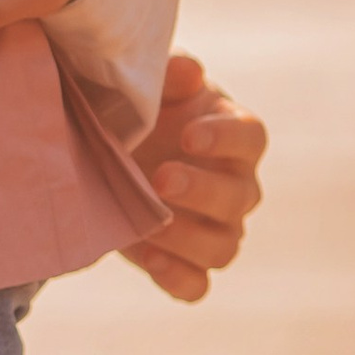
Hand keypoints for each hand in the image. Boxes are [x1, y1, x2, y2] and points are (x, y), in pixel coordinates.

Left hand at [118, 54, 265, 301]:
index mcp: (232, 134)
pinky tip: (149, 258)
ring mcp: (213, 227)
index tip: (188, 136)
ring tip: (147, 224)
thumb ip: (168, 75)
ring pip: (223, 247)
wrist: (102, 145)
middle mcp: (234, 184)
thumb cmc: (138, 105)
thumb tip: (186, 70)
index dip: (225, 139)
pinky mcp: (184, 260)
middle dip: (202, 191)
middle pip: (240, 198)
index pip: (251, 138)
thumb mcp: (149, 83)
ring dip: (186, 238)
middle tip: (159, 179)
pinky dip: (178, 278)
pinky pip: (197, 285)